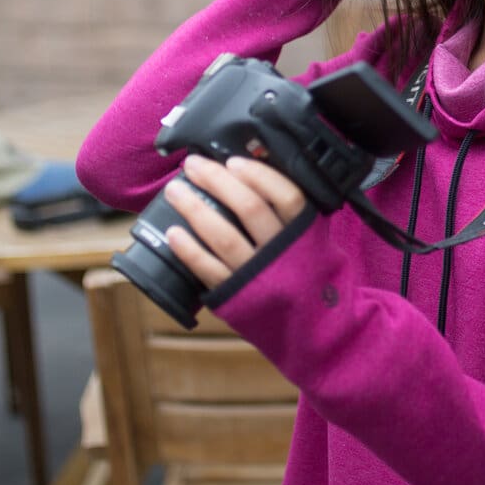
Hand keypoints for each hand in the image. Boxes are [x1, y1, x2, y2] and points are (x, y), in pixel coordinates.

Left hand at [163, 154, 306, 287]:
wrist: (311, 323)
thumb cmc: (304, 271)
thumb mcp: (310, 239)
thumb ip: (289, 214)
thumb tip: (248, 175)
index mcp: (304, 232)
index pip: (286, 196)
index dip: (259, 176)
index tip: (232, 162)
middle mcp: (282, 252)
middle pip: (250, 208)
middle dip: (217, 181)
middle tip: (193, 165)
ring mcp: (258, 275)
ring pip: (225, 236)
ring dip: (195, 209)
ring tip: (175, 191)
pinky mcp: (237, 296)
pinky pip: (209, 270)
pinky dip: (189, 251)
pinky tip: (174, 232)